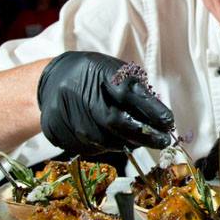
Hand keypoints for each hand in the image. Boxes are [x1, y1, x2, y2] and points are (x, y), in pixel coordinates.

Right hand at [37, 52, 173, 153]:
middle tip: (162, 141)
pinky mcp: (61, 135)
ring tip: (136, 138)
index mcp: (100, 75)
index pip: (131, 96)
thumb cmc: (92, 76)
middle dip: (145, 135)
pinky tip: (111, 136)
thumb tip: (160, 116)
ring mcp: (70, 117)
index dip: (152, 111)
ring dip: (127, 142)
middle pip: (119, 123)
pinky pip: (92, 147)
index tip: (168, 122)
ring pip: (107, 141)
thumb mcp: (114, 72)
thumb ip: (135, 91)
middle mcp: (83, 96)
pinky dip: (108, 145)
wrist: (52, 81)